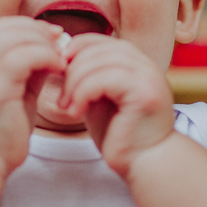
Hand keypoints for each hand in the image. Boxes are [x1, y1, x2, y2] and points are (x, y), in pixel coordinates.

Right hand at [0, 16, 66, 173]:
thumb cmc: (1, 131)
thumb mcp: (17, 92)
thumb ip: (30, 69)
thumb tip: (51, 50)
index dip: (28, 25)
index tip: (52, 35)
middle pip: (6, 27)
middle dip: (37, 29)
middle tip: (60, 41)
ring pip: (13, 38)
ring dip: (43, 42)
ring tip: (60, 57)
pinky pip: (20, 58)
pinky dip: (44, 56)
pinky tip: (58, 67)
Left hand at [59, 35, 175, 176]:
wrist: (144, 165)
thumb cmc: (119, 135)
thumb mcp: (98, 99)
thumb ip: (87, 77)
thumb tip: (60, 56)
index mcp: (136, 63)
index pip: (100, 41)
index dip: (75, 50)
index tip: (57, 72)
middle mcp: (146, 64)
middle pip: (99, 48)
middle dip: (72, 69)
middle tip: (60, 98)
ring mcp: (148, 76)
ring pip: (99, 62)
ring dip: (74, 83)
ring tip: (66, 106)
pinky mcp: (145, 92)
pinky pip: (104, 79)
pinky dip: (83, 93)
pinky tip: (76, 112)